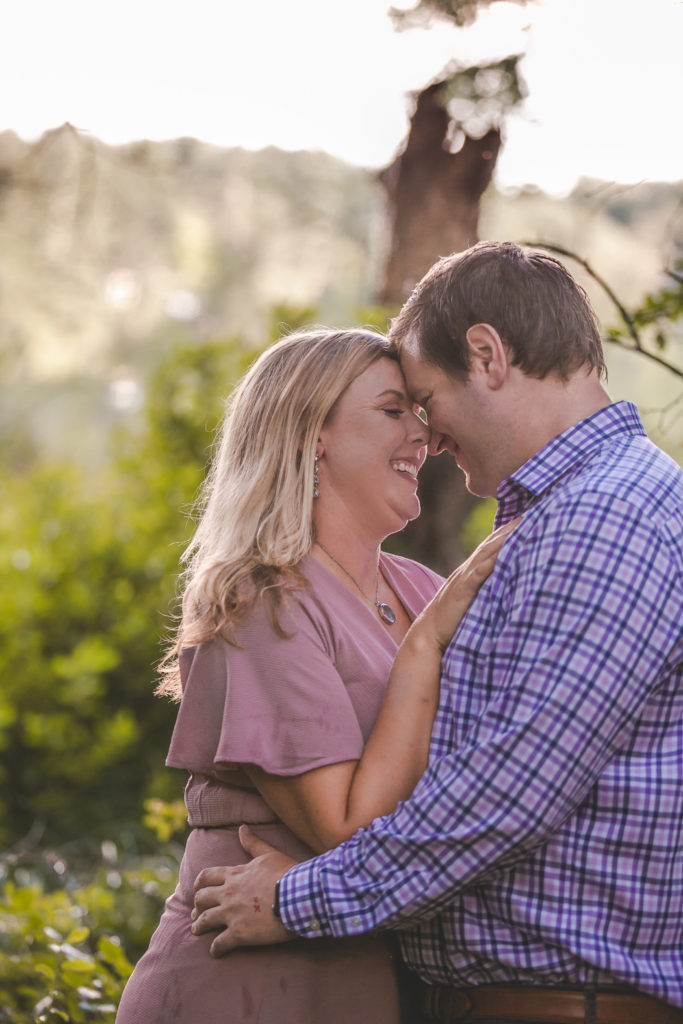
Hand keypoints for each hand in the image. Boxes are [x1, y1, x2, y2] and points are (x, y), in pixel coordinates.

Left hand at [191, 826, 297, 955]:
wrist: (298, 895)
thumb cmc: (287, 873)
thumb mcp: (269, 854)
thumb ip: (253, 843)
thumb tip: (242, 828)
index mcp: (235, 875)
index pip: (207, 877)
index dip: (199, 884)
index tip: (197, 890)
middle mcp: (228, 893)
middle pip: (201, 899)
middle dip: (196, 906)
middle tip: (196, 914)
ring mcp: (232, 914)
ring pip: (205, 921)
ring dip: (199, 927)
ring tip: (197, 931)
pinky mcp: (239, 933)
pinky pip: (220, 944)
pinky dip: (215, 949)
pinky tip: (215, 952)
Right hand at [413, 517, 519, 652]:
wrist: (430, 634)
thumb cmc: (454, 620)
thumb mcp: (474, 600)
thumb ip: (487, 589)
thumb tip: (508, 585)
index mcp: (471, 571)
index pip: (492, 545)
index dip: (508, 531)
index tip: (528, 519)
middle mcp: (468, 569)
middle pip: (492, 542)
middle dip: (511, 527)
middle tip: (533, 513)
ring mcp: (465, 577)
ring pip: (487, 552)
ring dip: (506, 537)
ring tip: (524, 524)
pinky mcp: (463, 590)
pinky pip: (479, 572)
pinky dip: (492, 560)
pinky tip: (504, 552)